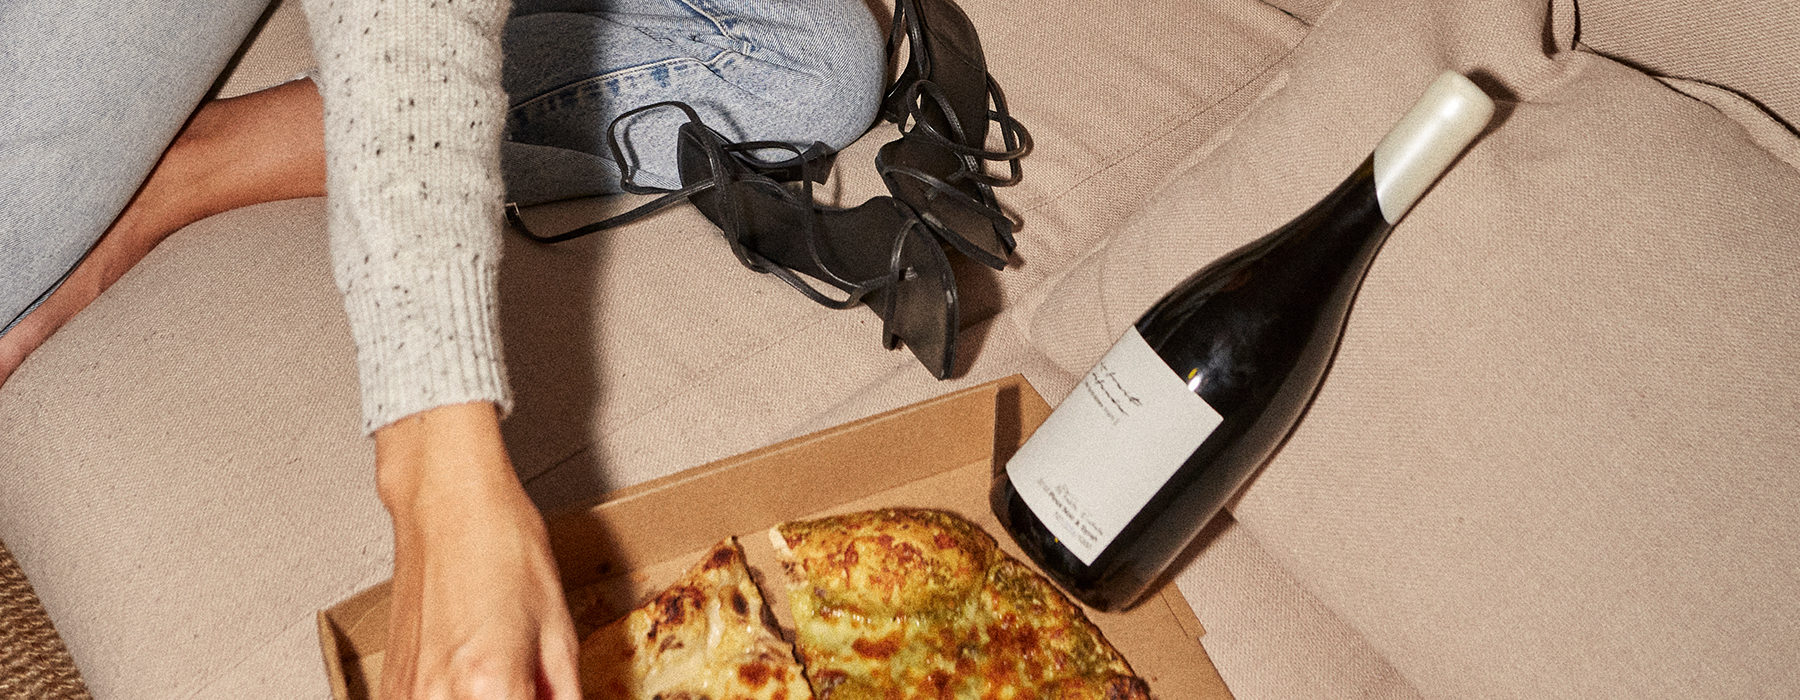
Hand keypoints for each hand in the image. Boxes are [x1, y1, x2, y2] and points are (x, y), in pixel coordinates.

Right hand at [373, 403, 580, 698]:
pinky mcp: (389, 686)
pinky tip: (471, 680)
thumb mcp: (559, 629)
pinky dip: (452, 698)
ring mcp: (406, 696)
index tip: (549, 697)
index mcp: (491, 686)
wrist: (448, 502)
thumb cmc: (502, 546)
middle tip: (530, 687)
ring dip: (487, 699)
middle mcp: (439, 697)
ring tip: (503, 679)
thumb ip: (565, 693)